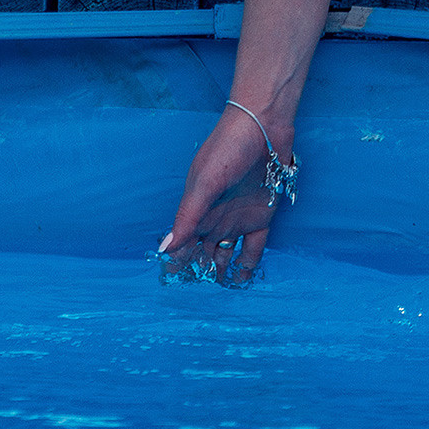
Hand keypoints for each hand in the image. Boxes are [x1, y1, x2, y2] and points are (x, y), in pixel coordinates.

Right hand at [160, 106, 290, 283]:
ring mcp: (238, 219)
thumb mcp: (204, 183)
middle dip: (200, 276)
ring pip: (226, 256)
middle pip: (203, 256)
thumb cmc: (227, 149)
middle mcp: (214, 219)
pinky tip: (244, 281)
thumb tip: (165, 249)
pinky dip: (248, 266)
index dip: (176, 266)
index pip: (182, 246)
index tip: (172, 289)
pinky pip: (254, 248)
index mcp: (196, 212)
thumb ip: (188, 217)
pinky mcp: (262, 217)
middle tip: (199, 302)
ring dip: (223, 275)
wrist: (263, 126)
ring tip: (219, 297)